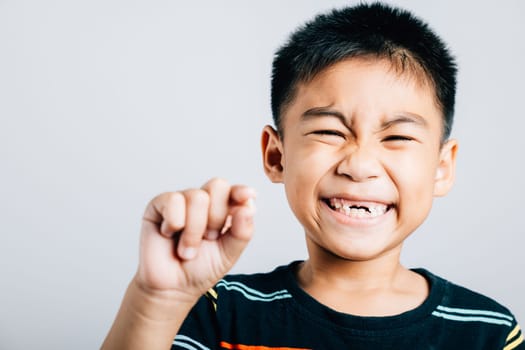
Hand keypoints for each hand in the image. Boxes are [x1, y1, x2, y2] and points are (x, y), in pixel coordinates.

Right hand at [135, 178, 255, 301]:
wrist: (172, 288)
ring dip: (194, 230)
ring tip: (188, 248)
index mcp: (223, 210)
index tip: (249, 196)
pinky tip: (169, 235)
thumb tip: (248, 207)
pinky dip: (174, 224)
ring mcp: (181, 201)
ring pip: (197, 197)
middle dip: (217, 217)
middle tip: (209, 239)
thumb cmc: (200, 269)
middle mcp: (203, 201)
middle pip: (217, 186)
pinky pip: (173, 200)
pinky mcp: (159, 205)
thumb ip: (242, 231)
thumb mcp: (229, 253)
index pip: (234, 191)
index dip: (241, 191)